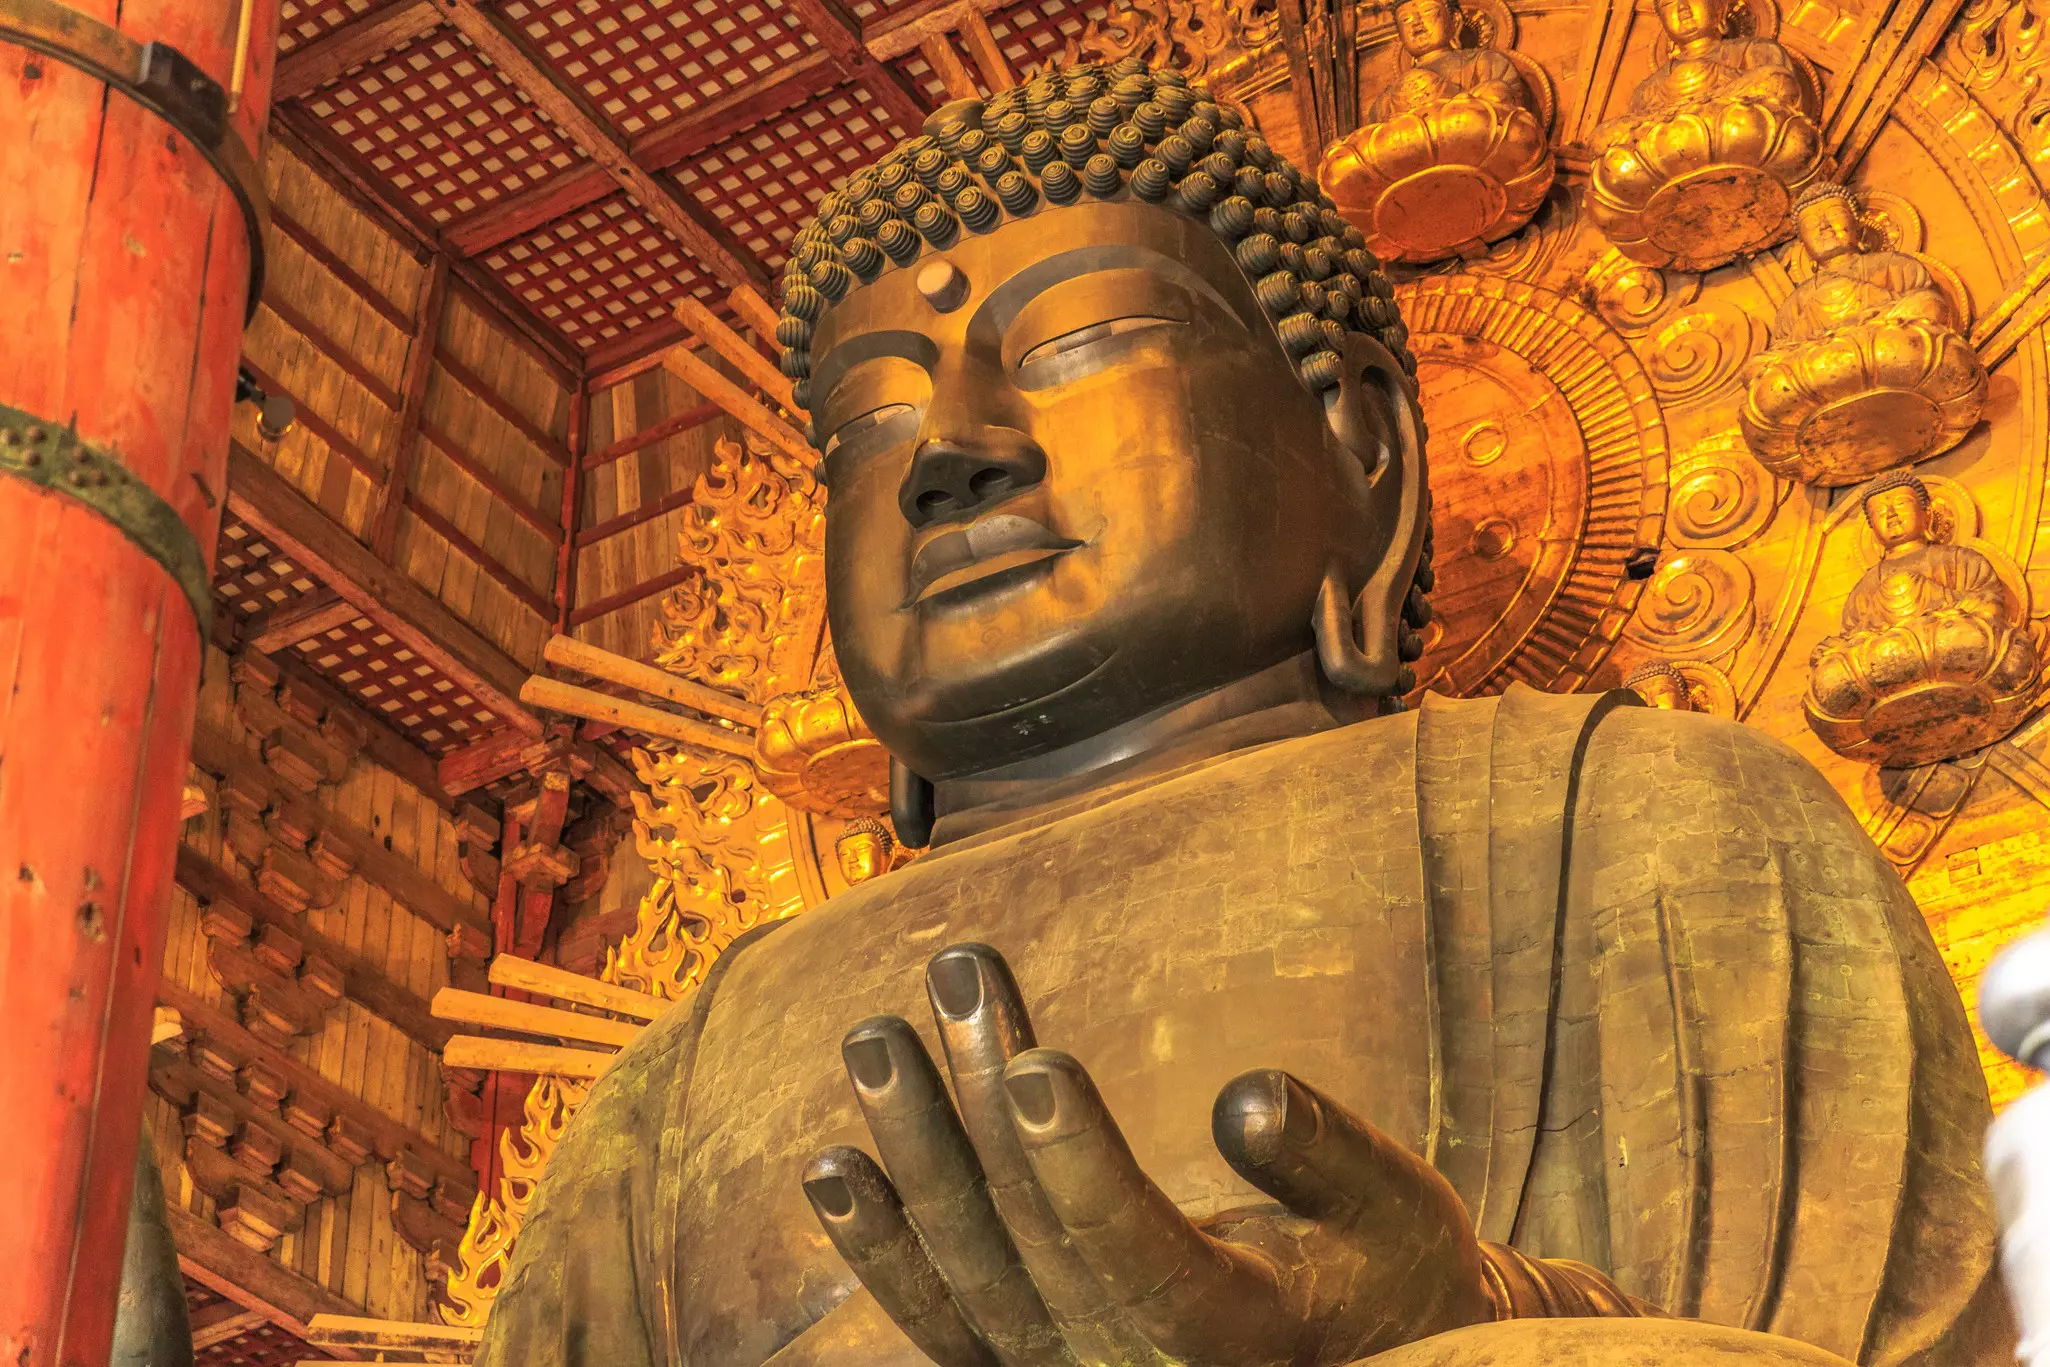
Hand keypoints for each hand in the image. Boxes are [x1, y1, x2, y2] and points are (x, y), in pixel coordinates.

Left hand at [799, 942, 1496, 1366]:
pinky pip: (938, 1320)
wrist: (1370, 1360)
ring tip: (874, 1039)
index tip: (1035, 1061)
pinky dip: (882, 1250)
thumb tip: (1244, 1094)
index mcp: (1232, 1339)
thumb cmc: (1394, 1271)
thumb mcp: (1398, 1210)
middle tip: (956, 970)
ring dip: (913, 1153)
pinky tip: (832, 1168)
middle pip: (1032, 1237)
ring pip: (967, 1273)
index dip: (1078, 1162)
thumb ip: (1324, 1156)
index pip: (1134, 1251)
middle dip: (982, 1097)